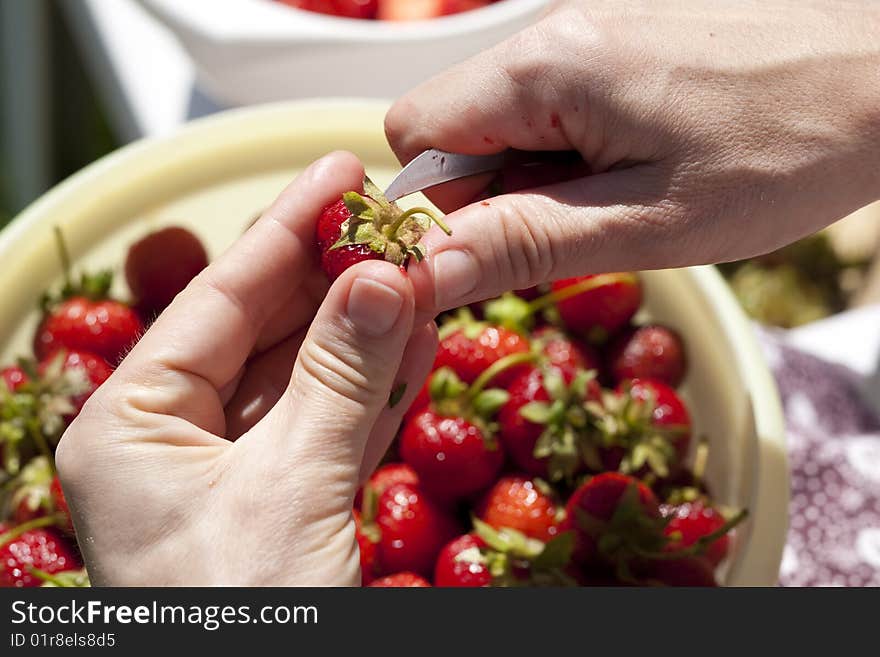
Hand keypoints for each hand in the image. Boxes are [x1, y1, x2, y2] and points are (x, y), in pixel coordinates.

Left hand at [55, 152, 436, 585]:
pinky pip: (337, 424)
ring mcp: (238, 471)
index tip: (337, 175)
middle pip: (269, 331)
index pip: (218, 301)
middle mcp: (177, 440)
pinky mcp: (289, 501)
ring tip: (420, 269)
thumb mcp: (287, 487)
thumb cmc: (235, 617)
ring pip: (313, 376)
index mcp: (131, 426)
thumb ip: (337, 378)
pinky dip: (380, 384)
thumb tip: (379, 279)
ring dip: (370, 326)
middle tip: (392, 219)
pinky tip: (417, 337)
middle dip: (336, 276)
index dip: (284, 232)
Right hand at [386, 0, 879, 314]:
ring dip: (542, 172)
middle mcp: (553, 28)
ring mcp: (588, 23)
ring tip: (626, 190)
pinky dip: (576, 146)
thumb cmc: (787, 148)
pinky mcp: (619, 32)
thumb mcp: (647, 223)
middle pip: (458, 124)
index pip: (415, 136)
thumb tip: (427, 271)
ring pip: (508, 116)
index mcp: (545, 66)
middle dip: (497, 191)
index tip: (496, 246)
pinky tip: (641, 158)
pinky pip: (556, 99)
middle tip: (580, 224)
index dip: (437, 205)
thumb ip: (524, 244)